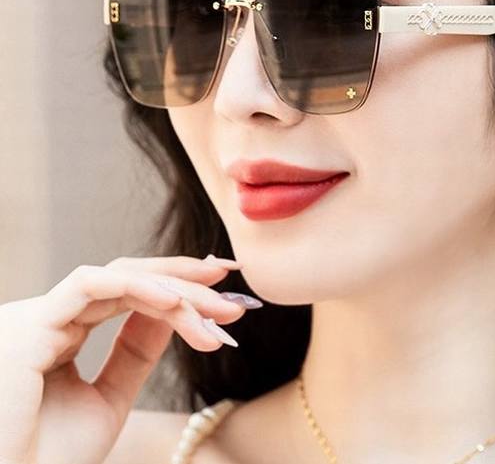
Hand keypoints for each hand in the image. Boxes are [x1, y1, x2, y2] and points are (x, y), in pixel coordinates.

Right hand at [0, 254, 249, 463]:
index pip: (128, 293)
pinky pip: (89, 285)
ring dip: (175, 289)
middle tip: (234, 297)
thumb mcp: (107, 401)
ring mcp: (39, 317)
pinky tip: (175, 302)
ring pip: (119, 278)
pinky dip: (136, 287)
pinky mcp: (30, 325)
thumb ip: (135, 353)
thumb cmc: (44, 458)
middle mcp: (51, 318)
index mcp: (63, 332)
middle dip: (187, 283)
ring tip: (217, 312)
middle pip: (130, 280)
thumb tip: (174, 311)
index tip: (225, 300)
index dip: (178, 288)